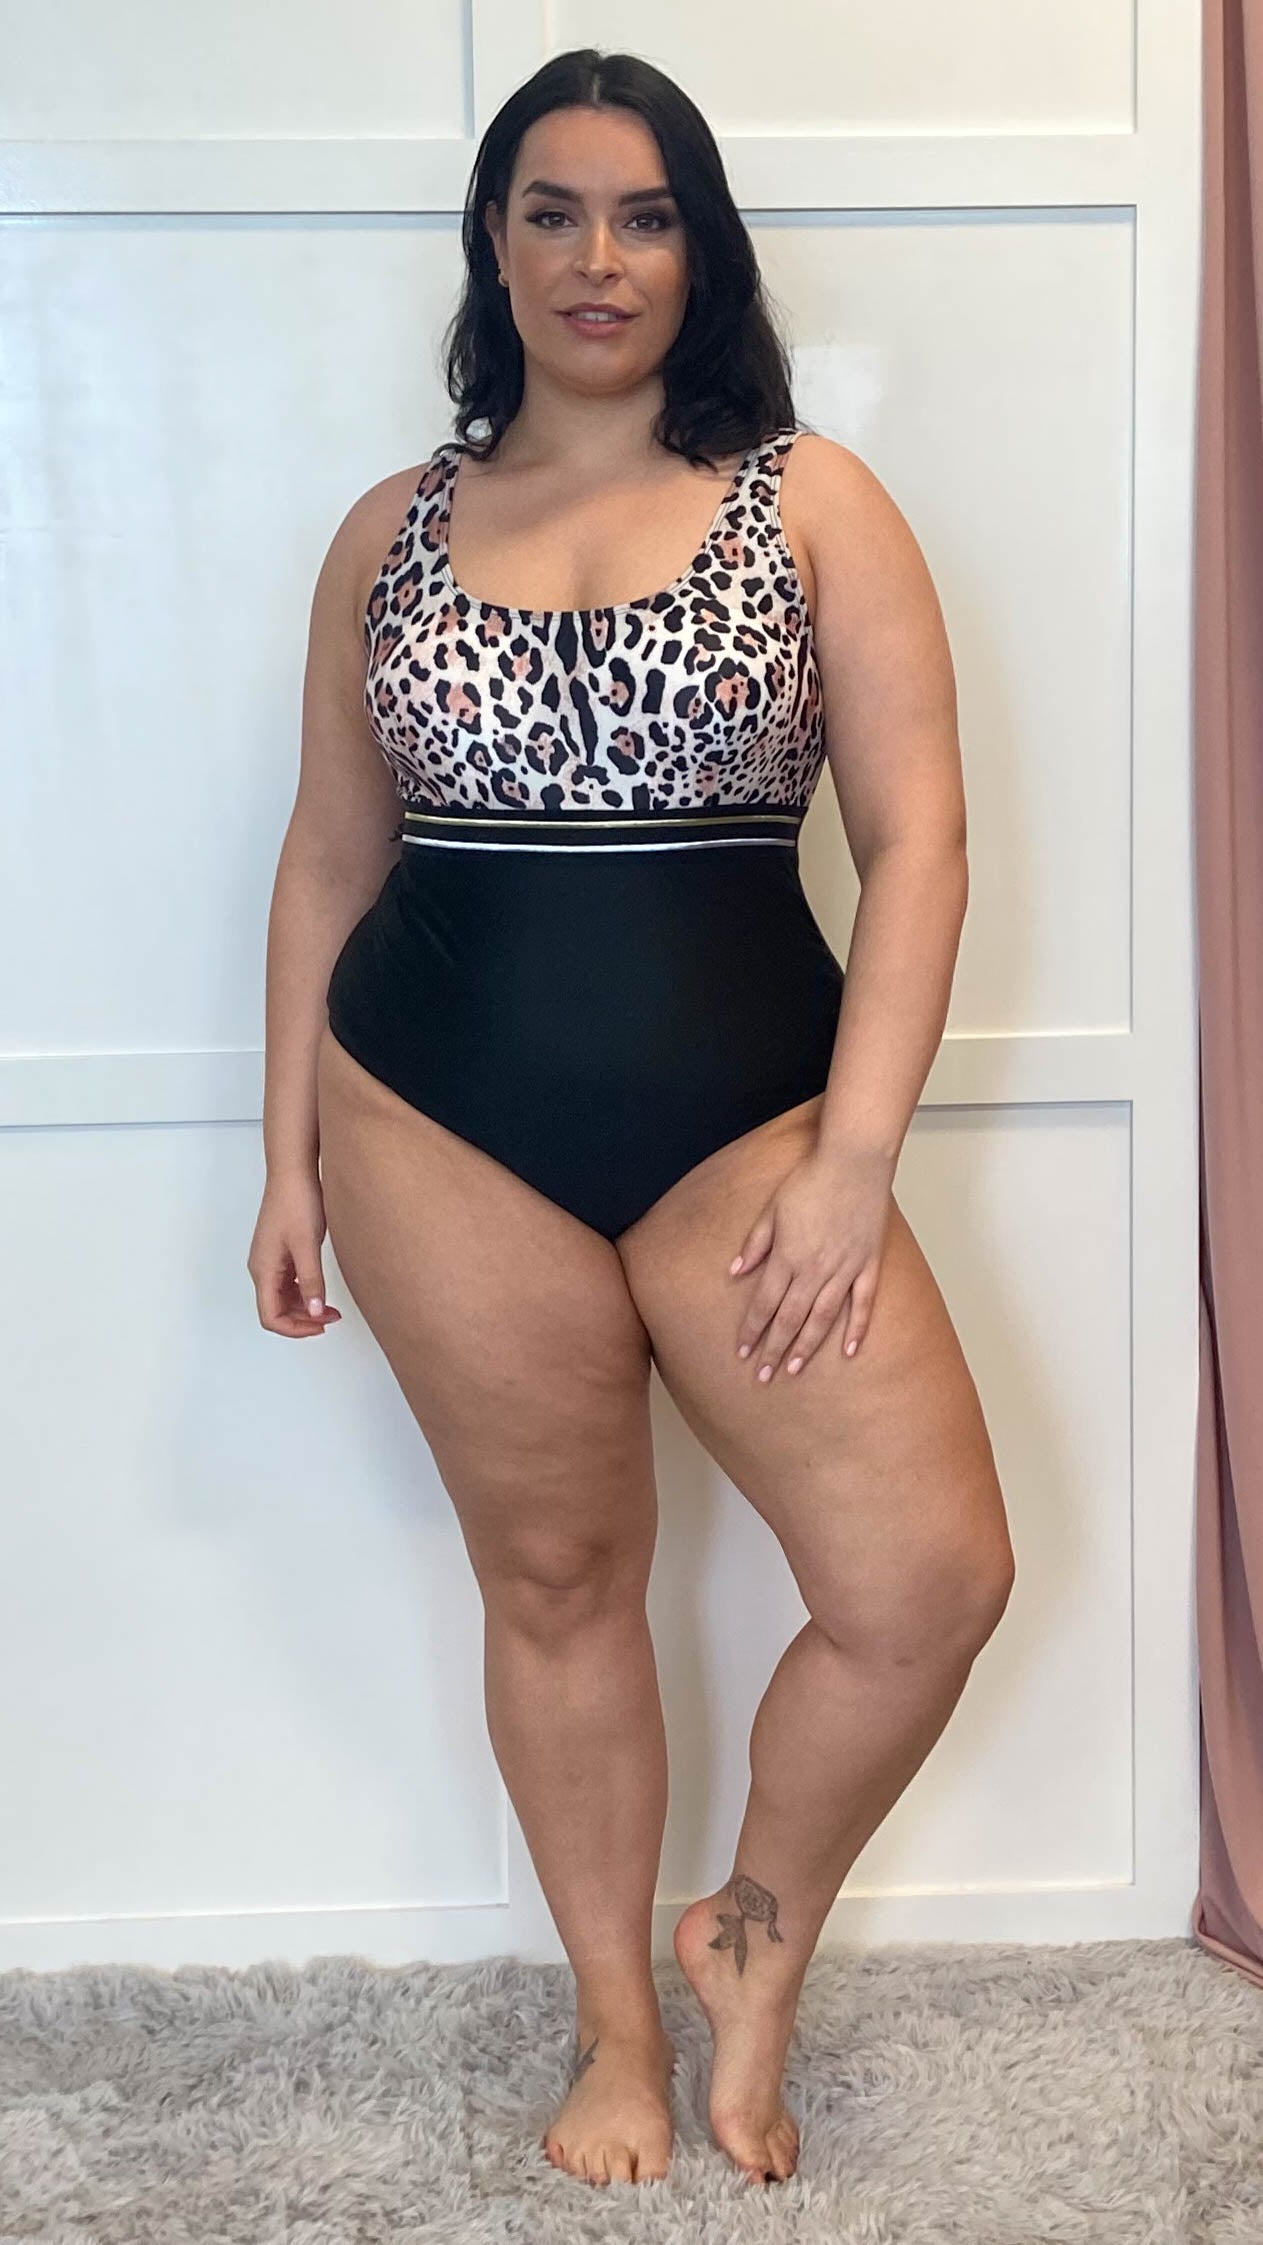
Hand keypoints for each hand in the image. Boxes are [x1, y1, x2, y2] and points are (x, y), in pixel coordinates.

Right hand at [247, 1167, 342, 1337]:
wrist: (293, 1172)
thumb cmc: (296, 1202)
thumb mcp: (307, 1245)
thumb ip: (311, 1281)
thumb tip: (315, 1312)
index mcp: (263, 1270)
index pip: (270, 1316)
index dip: (295, 1328)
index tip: (321, 1325)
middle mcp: (262, 1268)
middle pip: (276, 1310)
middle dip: (303, 1320)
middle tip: (331, 1318)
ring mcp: (270, 1260)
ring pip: (283, 1298)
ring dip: (304, 1308)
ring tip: (331, 1307)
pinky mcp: (280, 1252)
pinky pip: (288, 1282)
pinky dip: (304, 1292)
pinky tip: (321, 1290)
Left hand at [727, 1140, 894, 1379]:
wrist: (853, 1162)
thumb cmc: (811, 1179)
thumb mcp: (772, 1209)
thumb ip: (755, 1243)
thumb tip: (735, 1272)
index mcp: (788, 1256)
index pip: (765, 1304)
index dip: (752, 1330)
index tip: (742, 1353)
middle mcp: (814, 1269)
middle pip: (790, 1318)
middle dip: (773, 1349)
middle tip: (762, 1377)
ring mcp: (845, 1269)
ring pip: (822, 1318)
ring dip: (806, 1347)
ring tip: (793, 1370)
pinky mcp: (868, 1264)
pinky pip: (863, 1304)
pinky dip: (857, 1329)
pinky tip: (849, 1352)